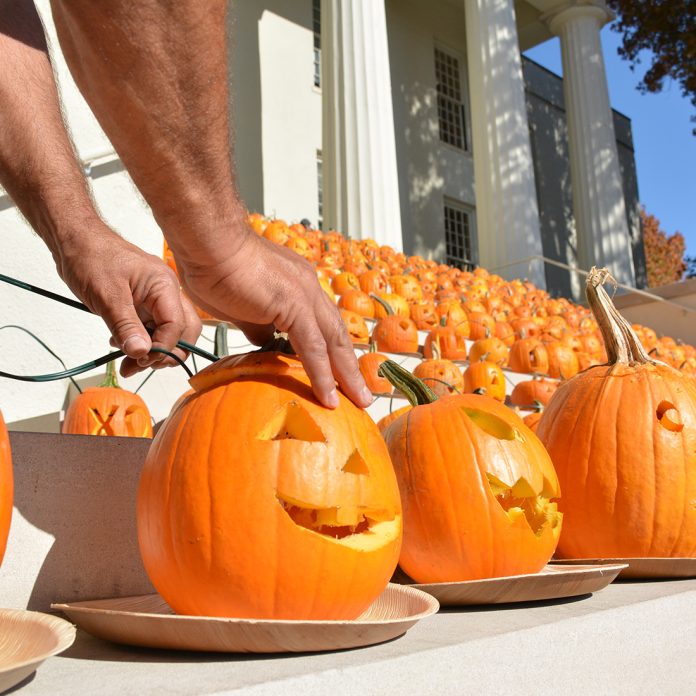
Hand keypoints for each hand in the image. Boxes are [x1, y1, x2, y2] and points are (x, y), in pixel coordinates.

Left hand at [56, 227, 201, 376]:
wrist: (75, 240)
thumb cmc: (91, 257)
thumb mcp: (107, 295)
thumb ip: (125, 325)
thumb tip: (141, 353)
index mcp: (164, 286)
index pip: (177, 325)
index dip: (162, 347)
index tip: (141, 360)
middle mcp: (167, 293)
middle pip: (185, 331)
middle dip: (166, 353)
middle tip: (140, 365)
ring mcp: (157, 299)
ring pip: (170, 333)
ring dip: (153, 352)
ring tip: (128, 362)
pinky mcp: (145, 305)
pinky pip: (153, 329)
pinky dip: (142, 343)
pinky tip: (122, 345)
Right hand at [176, 232, 371, 408]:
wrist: (208, 242)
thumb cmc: (216, 268)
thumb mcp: (242, 305)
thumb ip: (258, 323)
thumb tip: (265, 341)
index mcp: (299, 285)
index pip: (324, 324)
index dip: (335, 351)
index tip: (342, 374)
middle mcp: (309, 288)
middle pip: (337, 334)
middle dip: (351, 366)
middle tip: (363, 394)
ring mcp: (305, 294)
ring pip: (333, 341)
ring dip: (346, 375)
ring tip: (358, 401)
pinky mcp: (294, 304)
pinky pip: (312, 347)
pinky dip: (321, 374)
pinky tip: (327, 396)